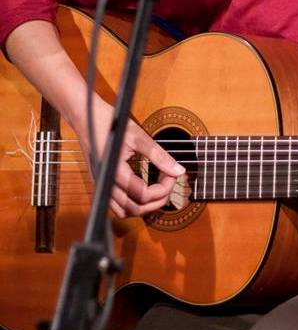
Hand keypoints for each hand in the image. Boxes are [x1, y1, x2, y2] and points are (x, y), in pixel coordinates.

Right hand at [77, 95, 185, 218]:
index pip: (144, 195)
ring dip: (144, 206)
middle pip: (135, 209)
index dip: (164, 188)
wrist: (87, 117)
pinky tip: (144, 189)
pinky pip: (116, 204)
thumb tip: (178, 170)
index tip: (172, 174)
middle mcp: (105, 183)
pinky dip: (132, 203)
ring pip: (124, 211)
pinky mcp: (101, 184)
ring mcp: (101, 185)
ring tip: (158, 189)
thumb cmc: (109, 123)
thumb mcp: (138, 136)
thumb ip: (159, 155)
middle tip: (168, 183)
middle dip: (157, 201)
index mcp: (115, 172)